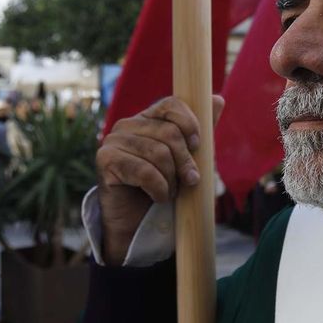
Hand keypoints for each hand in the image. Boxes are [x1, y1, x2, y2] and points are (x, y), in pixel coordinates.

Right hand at [96, 95, 224, 264]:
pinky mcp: (105, 160)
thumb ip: (199, 130)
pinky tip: (158, 196)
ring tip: (169, 191)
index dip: (189, 124)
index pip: (171, 104)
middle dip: (185, 162)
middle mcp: (127, 125)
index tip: (196, 146)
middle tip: (187, 182)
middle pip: (169, 133)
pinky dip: (159, 188)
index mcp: (147, 119)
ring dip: (171, 180)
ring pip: (159, 153)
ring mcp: (113, 141)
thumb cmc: (164, 187)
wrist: (137, 223)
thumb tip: (217, 99)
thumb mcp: (187, 158)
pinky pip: (144, 171)